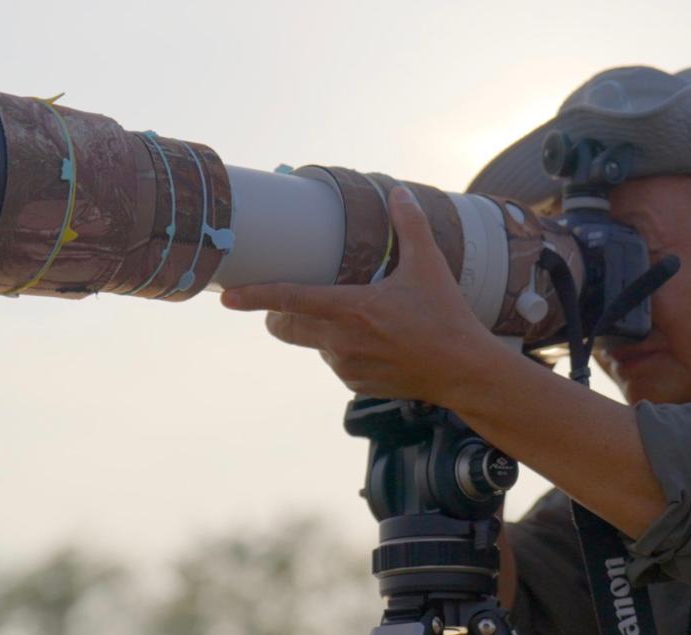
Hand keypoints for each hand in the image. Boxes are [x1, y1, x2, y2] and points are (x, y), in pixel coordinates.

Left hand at [220, 185, 498, 403]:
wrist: (463, 371)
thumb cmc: (446, 317)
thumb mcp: (430, 266)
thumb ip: (410, 226)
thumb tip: (399, 192)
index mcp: (350, 308)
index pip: (289, 300)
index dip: (254, 297)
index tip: (227, 297)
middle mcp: (340, 341)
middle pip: (285, 327)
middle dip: (277, 315)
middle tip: (286, 303)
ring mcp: (346, 367)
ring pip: (313, 345)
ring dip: (320, 332)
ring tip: (358, 322)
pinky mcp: (356, 385)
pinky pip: (336, 364)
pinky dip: (344, 352)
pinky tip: (376, 345)